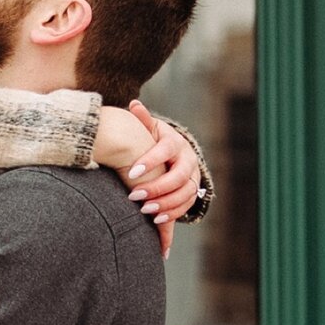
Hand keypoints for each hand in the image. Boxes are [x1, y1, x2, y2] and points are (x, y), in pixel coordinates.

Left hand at [95, 104, 203, 253]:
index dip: (150, 161)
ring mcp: (193, 176)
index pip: (165, 150)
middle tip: (134, 195)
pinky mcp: (193, 191)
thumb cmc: (154, 140)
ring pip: (185, 192)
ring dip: (166, 204)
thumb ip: (142, 120)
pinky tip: (156, 219)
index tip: (131, 172)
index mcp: (174, 141)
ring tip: (145, 211)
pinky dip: (173, 213)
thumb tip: (134, 105)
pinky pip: (187, 205)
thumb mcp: (149, 129)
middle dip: (157, 187)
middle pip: (178, 176)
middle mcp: (187, 159)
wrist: (173, 153)